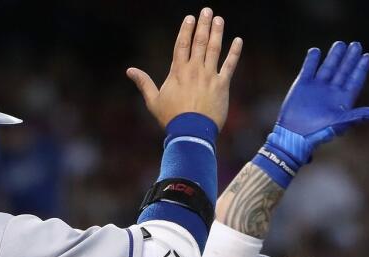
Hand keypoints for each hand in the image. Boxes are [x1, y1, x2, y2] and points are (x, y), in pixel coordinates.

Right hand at [127, 7, 242, 129]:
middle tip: (207, 11)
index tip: (190, 18)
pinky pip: (230, 65)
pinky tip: (238, 41)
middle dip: (203, 25)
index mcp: (178, 72)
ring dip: (217, 32)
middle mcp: (194, 70)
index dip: (186, 30)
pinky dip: (234, 52)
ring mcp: (209, 76)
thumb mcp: (153, 101)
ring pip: (214, 49)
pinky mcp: (222, 85)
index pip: (182, 44)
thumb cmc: (171, 119)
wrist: (191, 132)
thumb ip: (143, 83)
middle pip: (199, 42)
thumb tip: (129, 71)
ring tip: (219, 19)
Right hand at [269, 41, 368, 164]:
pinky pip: (308, 69)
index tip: (366, 56)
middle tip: (356, 44)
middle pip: (343, 71)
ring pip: (328, 67)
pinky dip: (312, 60)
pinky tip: (316, 51)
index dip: (361, 69)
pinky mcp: (302, 85)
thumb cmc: (319, 133)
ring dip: (334, 56)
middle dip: (350, 58)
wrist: (294, 136)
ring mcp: (316, 88)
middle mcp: (331, 92)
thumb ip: (361, 116)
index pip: (355, 80)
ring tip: (340, 43)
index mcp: (342, 100)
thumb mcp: (342, 123)